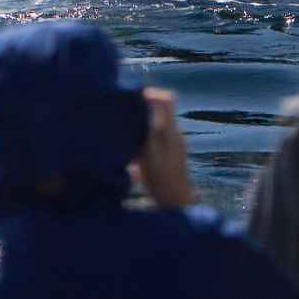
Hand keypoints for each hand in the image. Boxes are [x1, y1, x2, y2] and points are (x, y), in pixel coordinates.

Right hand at [133, 88, 194, 208]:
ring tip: (123, 135)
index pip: (167, 100)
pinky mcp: (167, 156)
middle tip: (123, 115)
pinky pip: (154, 140)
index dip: (150, 94)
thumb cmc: (162, 180)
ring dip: (140, 127)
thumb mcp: (150, 154)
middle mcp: (174, 134)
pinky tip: (130, 156)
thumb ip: (146, 130)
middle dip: (141, 110)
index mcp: (171, 130)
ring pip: (154, 126)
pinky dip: (142, 142)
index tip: (132, 97)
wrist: (175, 204)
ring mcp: (172, 145)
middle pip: (159, 111)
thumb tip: (142, 108)